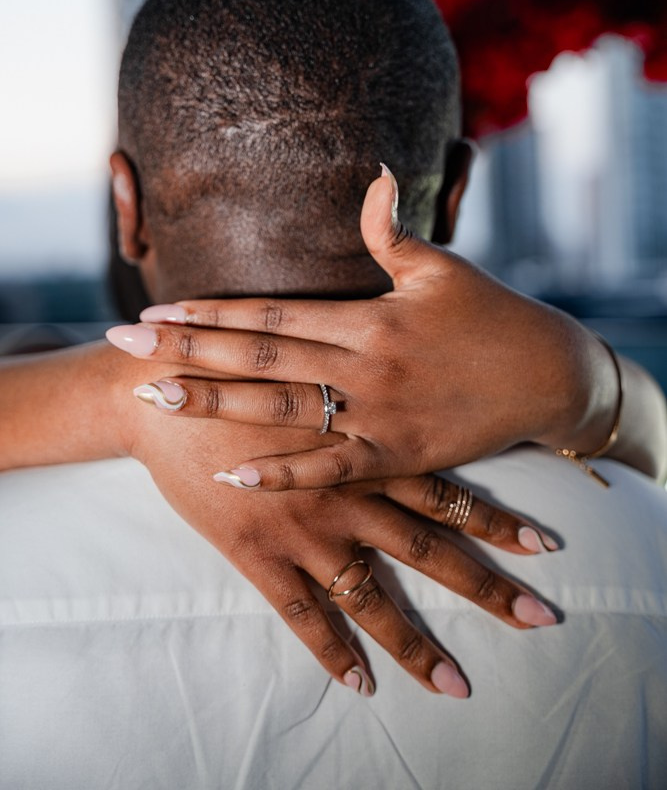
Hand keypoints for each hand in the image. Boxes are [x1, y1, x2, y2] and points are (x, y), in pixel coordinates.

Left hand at [107, 170, 619, 488]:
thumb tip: (374, 173)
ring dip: (214, 404)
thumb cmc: (492, 315)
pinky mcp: (397, 456)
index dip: (209, 311)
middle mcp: (364, 364)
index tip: (154, 309)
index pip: (271, 312)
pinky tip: (231, 473)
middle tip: (123, 347)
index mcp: (368, 315)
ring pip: (281, 411)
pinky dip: (282, 473)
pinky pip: (330, 468)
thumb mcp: (443, 267)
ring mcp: (378, 414)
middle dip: (186, 351)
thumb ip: (392, 231)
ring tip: (154, 399)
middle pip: (259, 358)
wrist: (548, 376)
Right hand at [120, 394, 558, 696]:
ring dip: (416, 646)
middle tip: (540, 618)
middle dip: (486, 586)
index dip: (496, 518)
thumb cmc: (243, 369)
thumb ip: (361, 381)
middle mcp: (348, 494)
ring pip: (372, 598)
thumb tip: (402, 382)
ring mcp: (305, 528)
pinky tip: (360, 686)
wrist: (171, 392)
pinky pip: (301, 616)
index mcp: (366, 449)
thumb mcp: (313, 364)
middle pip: (429, 549)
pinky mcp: (258, 554)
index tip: (545, 544)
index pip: (446, 490)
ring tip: (457, 686)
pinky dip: (331, 653)